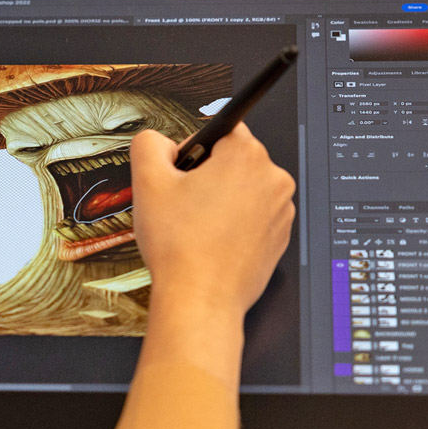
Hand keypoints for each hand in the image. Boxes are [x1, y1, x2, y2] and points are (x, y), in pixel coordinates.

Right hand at [129, 123, 295, 315]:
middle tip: (182, 205)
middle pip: (233, 161)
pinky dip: (233, 225)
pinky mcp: (279, 237)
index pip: (221, 129)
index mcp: (246, 156)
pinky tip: (211, 242)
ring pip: (243, 191)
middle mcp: (273, 179)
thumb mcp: (147, 181)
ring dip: (220, 202)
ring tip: (196, 228)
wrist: (200, 299)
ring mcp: (280, 211)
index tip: (182, 175)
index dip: (193, 150)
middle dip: (206, 177)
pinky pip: (253, 218)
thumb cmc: (180, 247)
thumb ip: (149, 143)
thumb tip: (159, 141)